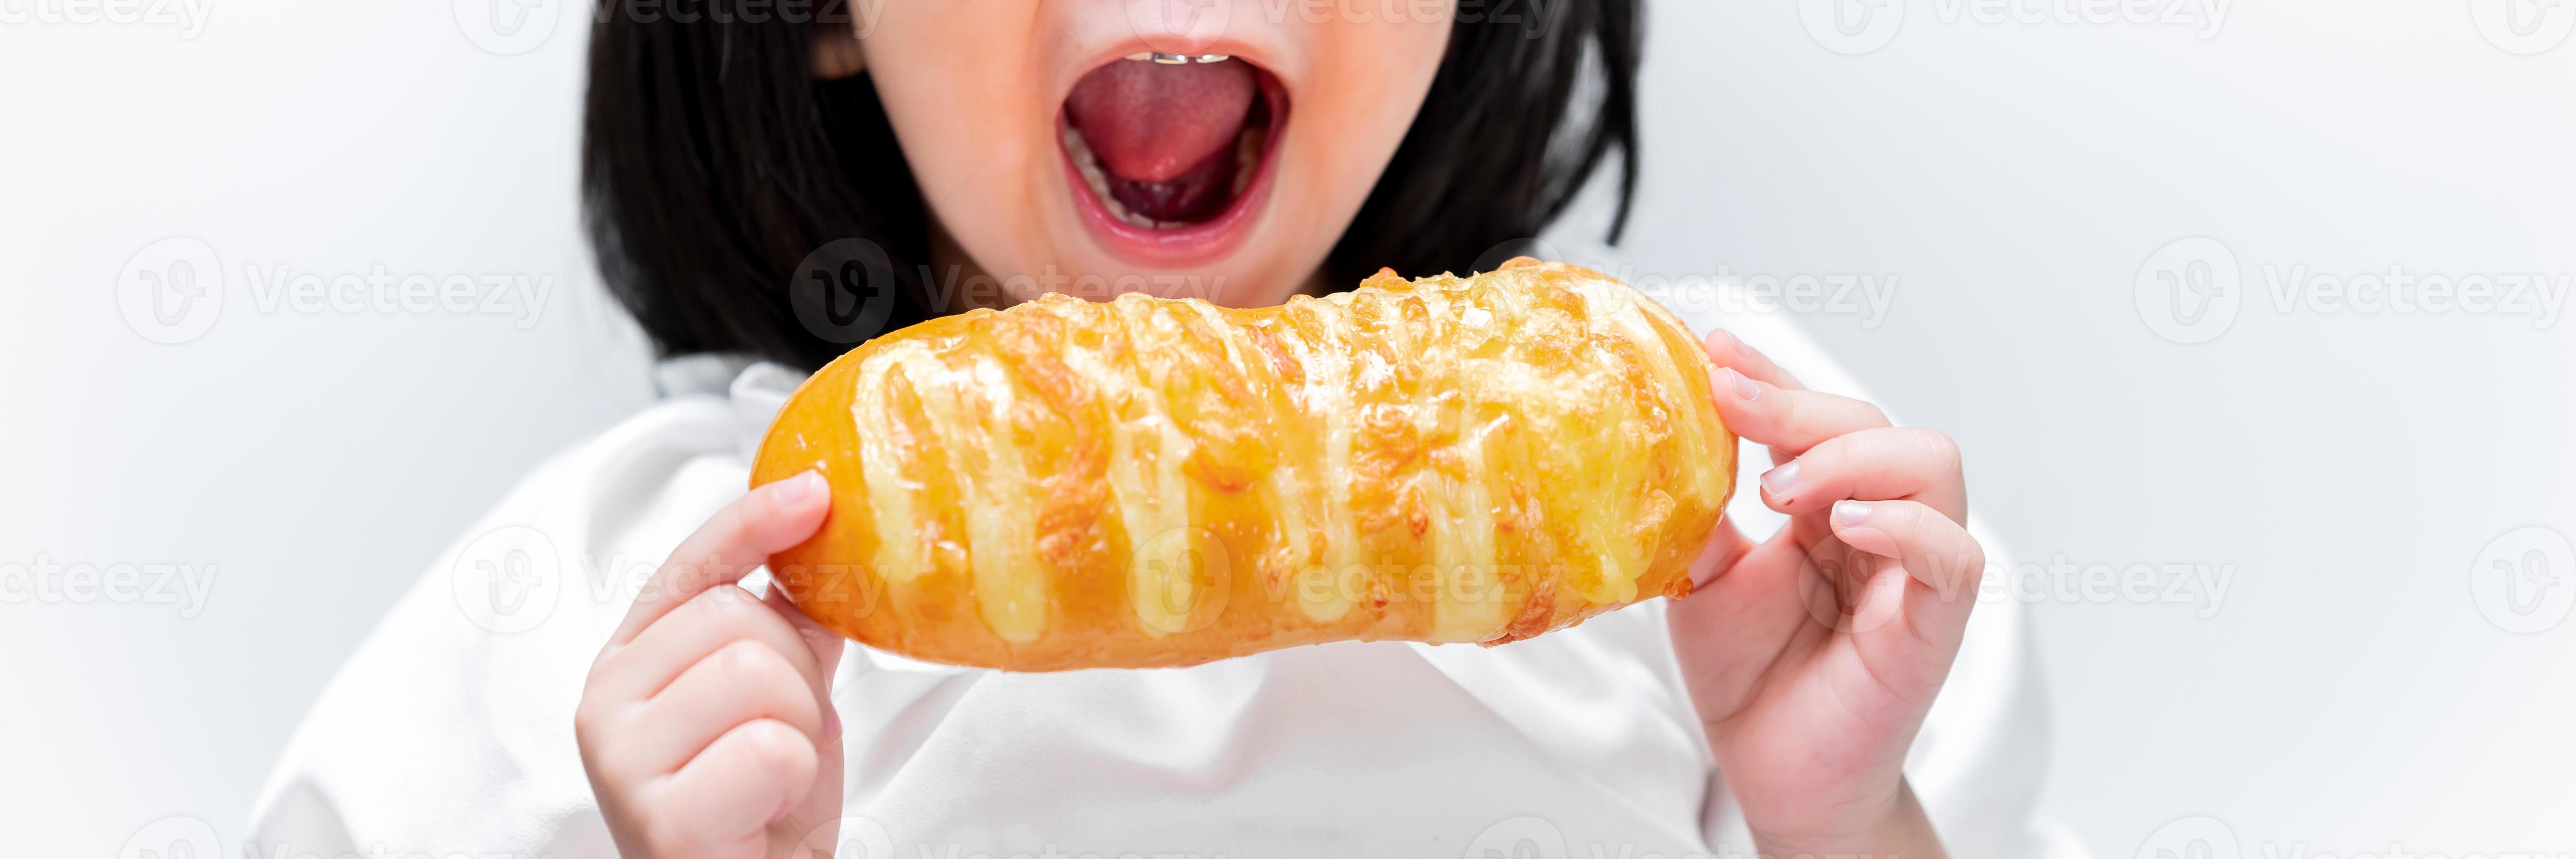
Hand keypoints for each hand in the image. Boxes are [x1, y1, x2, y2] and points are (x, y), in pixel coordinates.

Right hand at [576, 471, 846, 858]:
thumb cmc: (759, 811)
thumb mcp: (781, 702)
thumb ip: (782, 633)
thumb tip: (813, 560)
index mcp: (633, 661)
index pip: (692, 565)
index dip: (753, 523)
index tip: (814, 492)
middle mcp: (606, 700)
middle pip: (739, 618)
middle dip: (796, 675)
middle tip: (784, 737)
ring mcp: (620, 757)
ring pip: (756, 672)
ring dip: (799, 727)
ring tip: (775, 775)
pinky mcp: (656, 816)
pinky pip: (768, 747)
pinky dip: (793, 778)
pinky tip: (765, 810)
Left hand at [1669, 330, 1982, 858]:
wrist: (1771, 768)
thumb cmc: (1750, 676)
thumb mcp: (1702, 578)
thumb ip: (1697, 514)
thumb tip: (1663, 446)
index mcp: (1827, 502)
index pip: (1816, 415)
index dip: (1770, 376)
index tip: (1712, 350)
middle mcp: (1880, 521)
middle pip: (1873, 421)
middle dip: (1797, 405)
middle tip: (1732, 406)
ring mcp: (1915, 566)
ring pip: (1929, 464)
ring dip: (1850, 457)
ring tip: (1780, 490)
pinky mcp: (1936, 620)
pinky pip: (1952, 553)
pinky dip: (1905, 526)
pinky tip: (1847, 526)